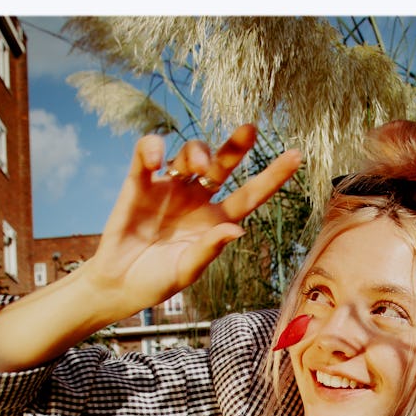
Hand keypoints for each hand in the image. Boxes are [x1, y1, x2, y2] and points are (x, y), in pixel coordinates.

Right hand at [0, 125, 301, 372]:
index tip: (296, 155)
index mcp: (216, 220)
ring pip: (189, 155)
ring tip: (197, 168)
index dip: (272, 175)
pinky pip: (147, 157)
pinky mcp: (139, 184)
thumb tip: (236, 230)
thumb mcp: (187, 271)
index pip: (250, 194)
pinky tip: (155, 156)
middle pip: (222, 165)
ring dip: (197, 152)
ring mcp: (168, 189)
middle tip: (249, 130)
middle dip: (235, 146)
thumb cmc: (157, 282)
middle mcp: (196, 200)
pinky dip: (151, 149)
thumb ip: (209, 249)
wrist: (119, 285)